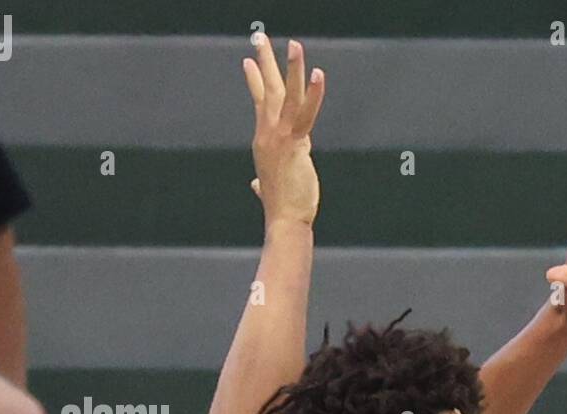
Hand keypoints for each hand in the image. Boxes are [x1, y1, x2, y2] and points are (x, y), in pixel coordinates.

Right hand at [243, 34, 325, 227]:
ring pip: (286, 94)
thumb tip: (256, 187)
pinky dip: (313, 93)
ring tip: (294, 45)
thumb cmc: (281, 208)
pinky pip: (306, 112)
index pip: (259, 104)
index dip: (254, 82)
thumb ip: (262, 184)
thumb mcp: (269, 189)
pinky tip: (318, 75)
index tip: (248, 62)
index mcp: (264, 141)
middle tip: (261, 38)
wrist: (284, 220)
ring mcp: (279, 136)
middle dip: (264, 62)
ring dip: (291, 67)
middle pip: (267, 90)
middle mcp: (267, 134)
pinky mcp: (295, 142)